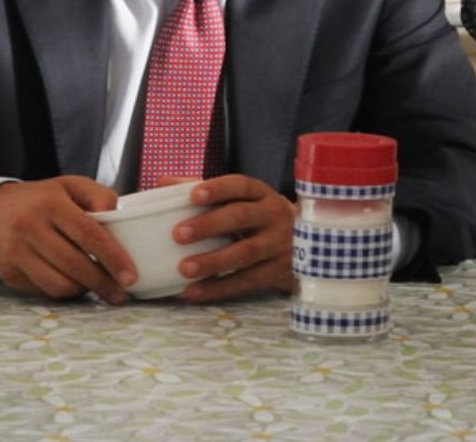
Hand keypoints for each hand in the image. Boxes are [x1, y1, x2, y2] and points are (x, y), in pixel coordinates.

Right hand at [0, 176, 132, 302]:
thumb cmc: (41, 199)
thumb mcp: (72, 185)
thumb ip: (100, 197)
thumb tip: (120, 220)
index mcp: (51, 204)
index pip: (88, 235)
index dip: (112, 258)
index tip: (130, 276)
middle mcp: (29, 228)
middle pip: (74, 265)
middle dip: (102, 283)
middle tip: (121, 293)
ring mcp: (15, 253)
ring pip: (59, 284)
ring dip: (84, 289)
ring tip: (98, 286)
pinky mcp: (8, 273)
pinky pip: (43, 291)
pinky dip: (64, 291)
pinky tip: (74, 283)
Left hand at [171, 174, 296, 301]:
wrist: (313, 246)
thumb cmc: (262, 220)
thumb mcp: (245, 202)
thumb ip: (207, 192)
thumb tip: (162, 184)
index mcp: (263, 195)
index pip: (242, 185)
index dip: (219, 189)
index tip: (194, 195)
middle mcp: (274, 216)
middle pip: (242, 217)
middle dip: (210, 225)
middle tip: (178, 234)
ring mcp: (279, 245)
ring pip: (246, 252)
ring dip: (213, 261)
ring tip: (184, 268)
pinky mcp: (279, 272)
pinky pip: (247, 281)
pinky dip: (218, 288)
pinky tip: (193, 291)